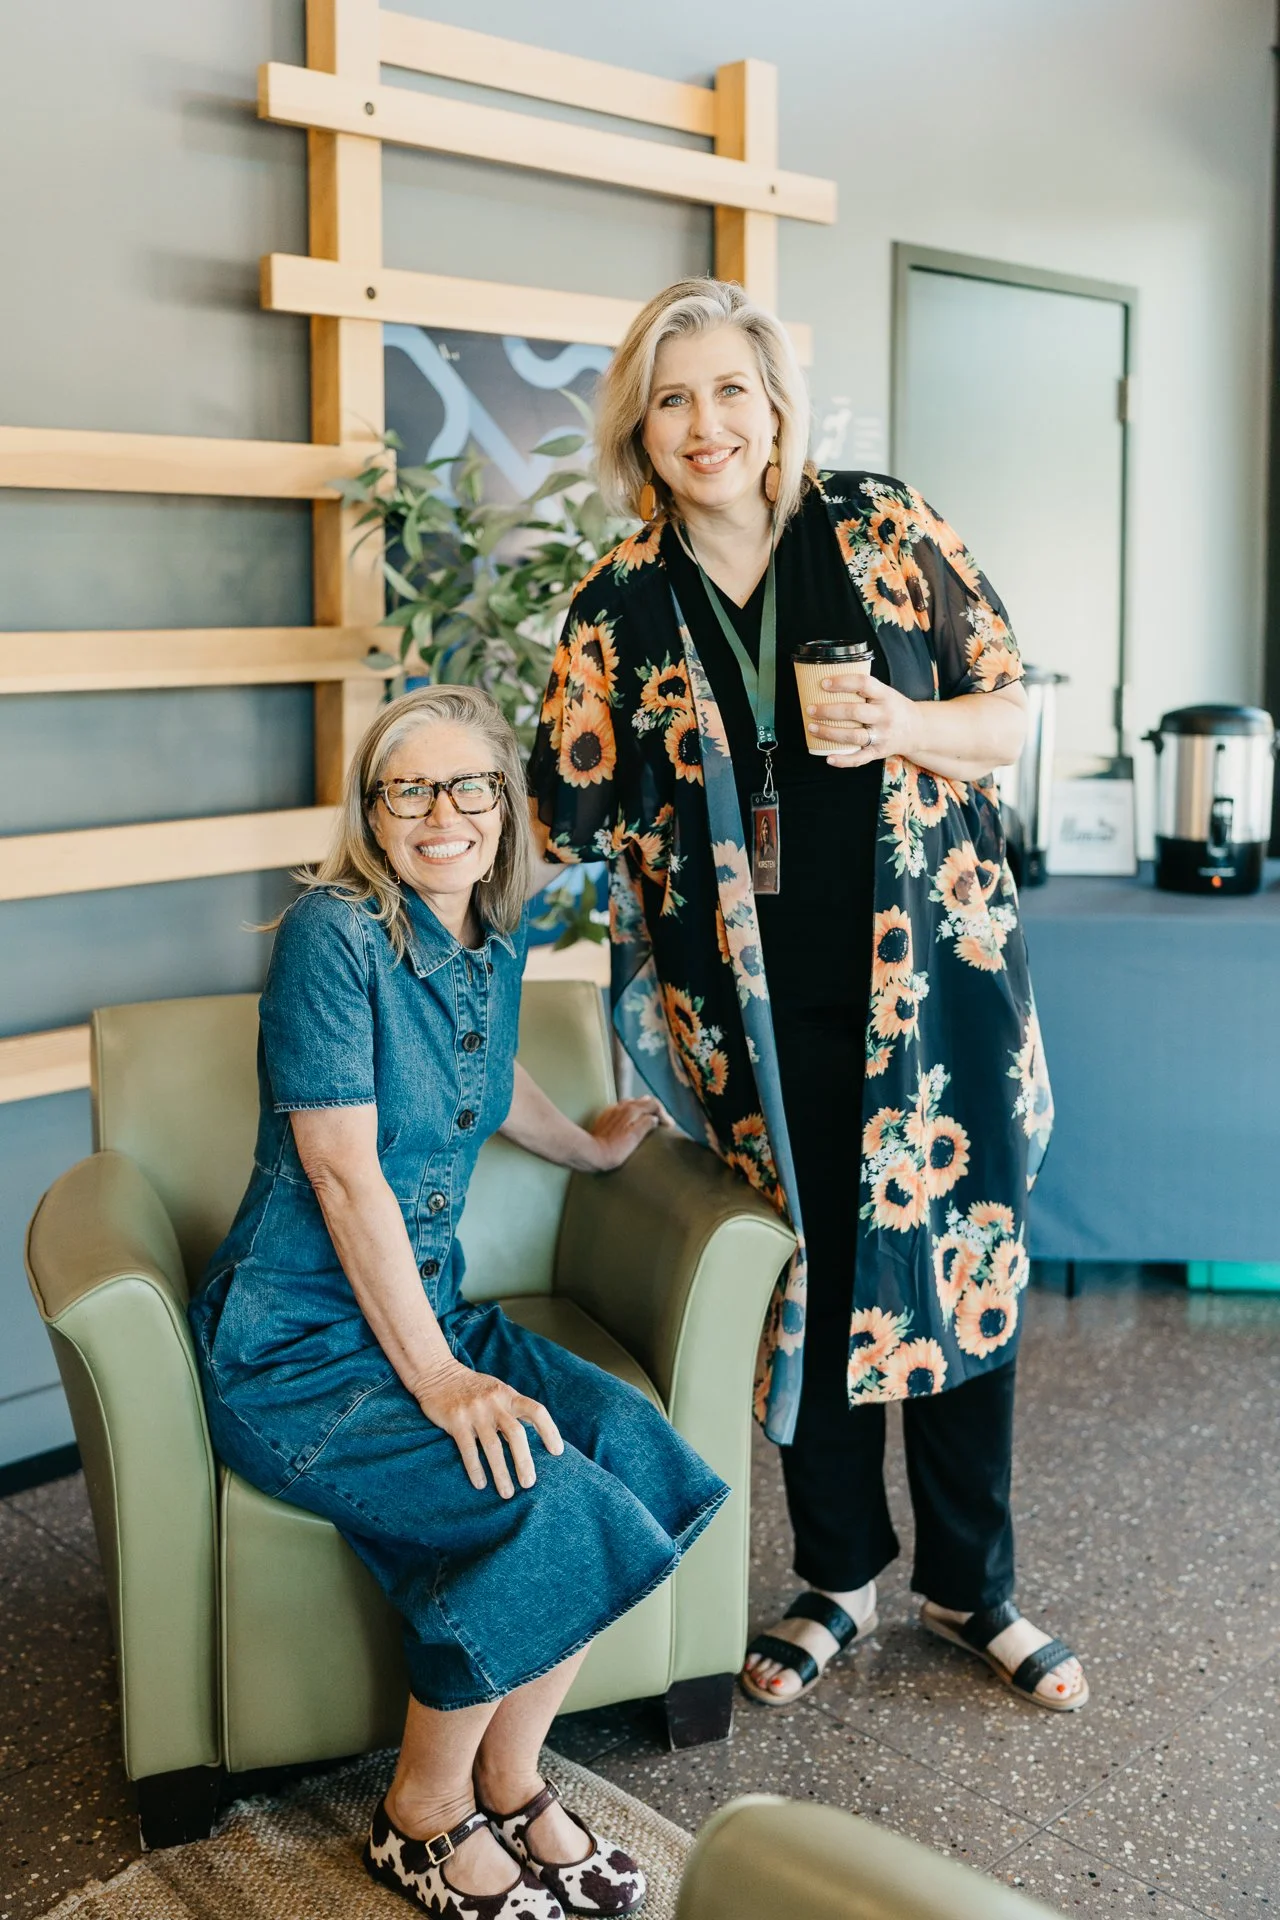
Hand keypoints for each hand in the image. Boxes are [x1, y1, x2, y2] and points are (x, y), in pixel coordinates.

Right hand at [414, 1359, 563, 1497]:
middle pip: (516, 1433)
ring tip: (507, 1494)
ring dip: (501, 1473)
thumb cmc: (473, 1388)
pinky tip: (480, 1485)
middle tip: (529, 1484)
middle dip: (524, 1461)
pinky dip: (476, 1469)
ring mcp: (475, 1411)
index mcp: (508, 1395)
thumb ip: (513, 1409)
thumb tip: (535, 1435)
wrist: (437, 1373)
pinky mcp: (456, 1420)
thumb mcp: (497, 1391)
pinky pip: (468, 1450)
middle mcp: (494, 1402)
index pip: (536, 1411)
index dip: (549, 1431)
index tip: (558, 1452)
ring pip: (493, 1446)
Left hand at [584, 1096, 663, 1170]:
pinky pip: (621, 1109)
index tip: (668, 1125)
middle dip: (654, 1109)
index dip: (664, 1113)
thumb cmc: (614, 1149)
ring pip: (632, 1103)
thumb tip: (654, 1119)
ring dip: (641, 1109)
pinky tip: (630, 1122)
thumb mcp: (635, 1138)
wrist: (592, 1153)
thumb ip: (646, 1125)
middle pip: (643, 1100)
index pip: (653, 1103)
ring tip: (646, 1120)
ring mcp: (612, 1110)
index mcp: (632, 1110)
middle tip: (660, 1121)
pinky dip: (630, 1112)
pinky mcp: (605, 1116)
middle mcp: (622, 1106)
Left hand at [807, 673, 920, 768]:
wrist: (918, 729)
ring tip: (812, 728)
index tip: (823, 684)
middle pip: (854, 712)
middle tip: (810, 709)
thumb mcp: (886, 692)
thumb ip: (864, 689)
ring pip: (854, 736)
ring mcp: (883, 735)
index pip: (863, 684)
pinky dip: (843, 760)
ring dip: (830, 733)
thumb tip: (828, 684)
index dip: (842, 683)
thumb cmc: (894, 708)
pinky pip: (860, 758)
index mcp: (886, 695)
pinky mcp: (879, 752)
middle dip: (829, 711)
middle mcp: (885, 715)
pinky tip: (828, 757)